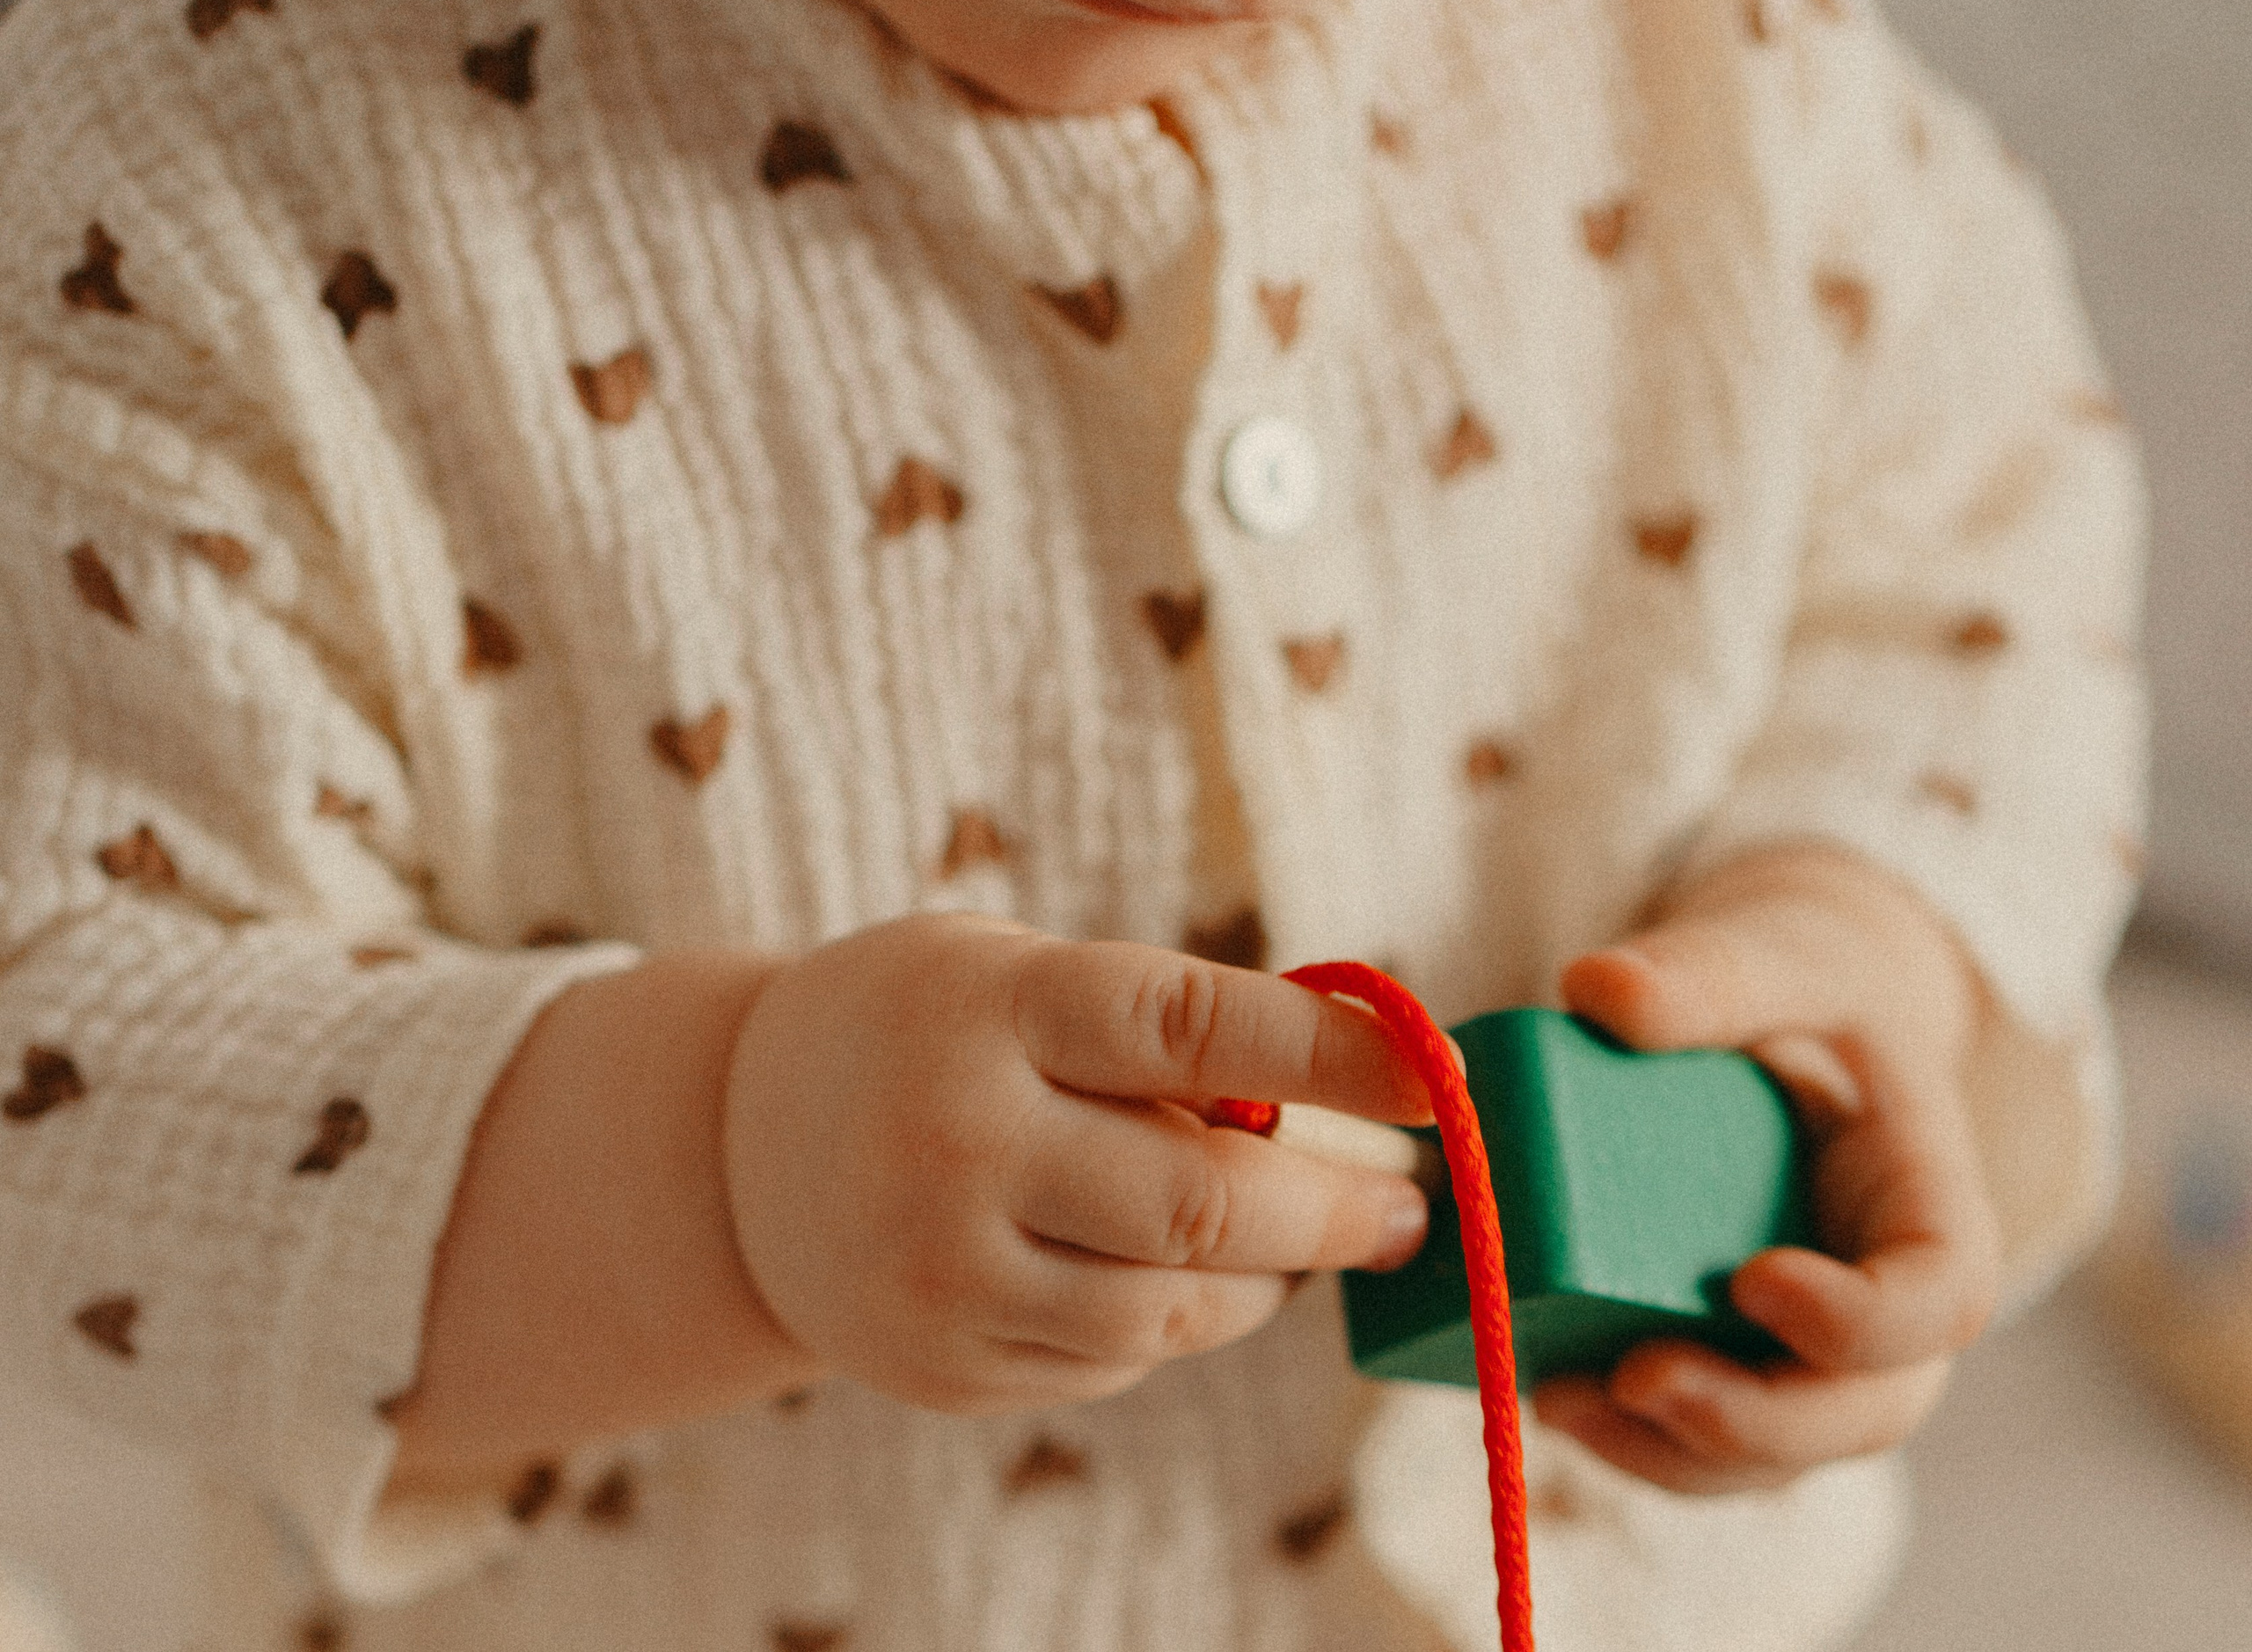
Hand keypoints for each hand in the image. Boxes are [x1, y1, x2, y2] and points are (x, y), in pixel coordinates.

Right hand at [721, 915, 1433, 1414]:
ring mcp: (944, 1273)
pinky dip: (1182, 1318)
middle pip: (1203, 1198)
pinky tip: (1187, 1273)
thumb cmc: (923, 1026)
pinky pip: (1115, 1361)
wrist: (739, 1146)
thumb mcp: (1014, 977)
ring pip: (1174, 1304)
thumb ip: (1150, 1035)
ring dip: (1272, 1275)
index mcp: (991, 1010)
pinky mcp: (944, 1368)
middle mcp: (961, 1144)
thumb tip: (1329, 1102)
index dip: (1330, 1053)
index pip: (1192, 1026)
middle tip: (1411, 1202)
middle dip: (1338, 1207)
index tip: (1430, 1072)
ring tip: (1307, 1238)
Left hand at [1534, 845, 2002, 1494]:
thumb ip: (1707, 973)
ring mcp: (1815, 1349)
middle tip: (1639, 1380)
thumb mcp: (1772, 955)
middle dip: (1755, 1420)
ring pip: (1777, 1451)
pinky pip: (1706, 1437)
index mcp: (1928, 1202)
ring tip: (1561, 1398)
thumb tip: (1595, 990)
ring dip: (1675, 1450)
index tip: (1755, 1282)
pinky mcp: (1739, 1358)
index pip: (1940, 1296)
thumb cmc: (1798, 985)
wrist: (1786, 1016)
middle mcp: (1888, 1302)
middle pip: (1862, 1410)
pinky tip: (1544, 1388)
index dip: (1861, 1319)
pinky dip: (1633, 1436)